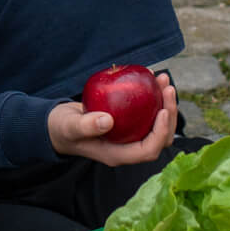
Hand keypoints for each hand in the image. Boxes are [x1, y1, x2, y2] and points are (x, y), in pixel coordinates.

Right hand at [48, 71, 176, 164]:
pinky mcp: (129, 122)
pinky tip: (151, 76)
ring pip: (158, 123)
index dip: (161, 133)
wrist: (59, 125)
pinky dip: (153, 95)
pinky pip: (148, 111)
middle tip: (167, 87)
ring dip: (165, 102)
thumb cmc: (63, 129)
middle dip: (170, 114)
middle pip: (161, 137)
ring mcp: (130, 135)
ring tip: (162, 78)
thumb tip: (108, 121)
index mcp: (118, 154)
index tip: (163, 111)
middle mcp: (128, 146)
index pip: (148, 150)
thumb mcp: (70, 126)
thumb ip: (86, 126)